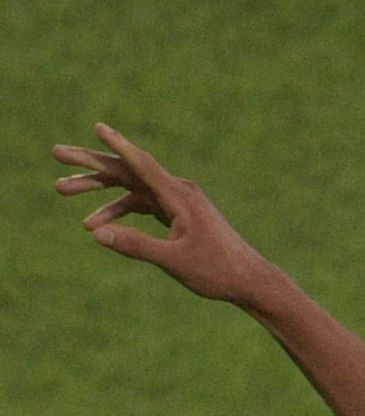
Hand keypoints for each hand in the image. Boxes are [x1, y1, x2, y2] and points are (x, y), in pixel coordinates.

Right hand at [51, 124, 281, 305]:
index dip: (118, 144)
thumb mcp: (173, 260)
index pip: (142, 164)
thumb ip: (135, 245)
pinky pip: (140, 204)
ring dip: (98, 190)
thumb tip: (96, 233)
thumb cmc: (217, 271)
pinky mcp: (177, 214)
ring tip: (60, 189)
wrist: (250, 282)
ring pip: (130, 187)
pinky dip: (118, 211)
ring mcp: (177, 202)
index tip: (98, 126)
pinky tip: (93, 223)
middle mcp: (178, 192)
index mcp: (180, 196)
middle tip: (55, 152)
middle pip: (128, 170)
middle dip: (91, 163)